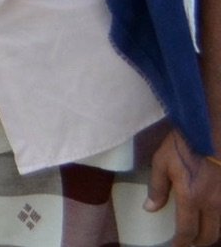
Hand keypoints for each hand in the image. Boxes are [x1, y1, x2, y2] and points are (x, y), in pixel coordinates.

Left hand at [147, 128, 220, 246]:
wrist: (211, 129)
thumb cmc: (184, 144)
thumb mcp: (162, 162)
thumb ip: (157, 188)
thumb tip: (150, 208)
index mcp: (191, 197)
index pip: (188, 230)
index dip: (181, 242)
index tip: (176, 246)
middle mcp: (213, 202)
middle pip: (209, 234)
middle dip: (198, 242)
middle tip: (188, 241)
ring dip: (211, 232)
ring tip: (200, 231)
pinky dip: (219, 218)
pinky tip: (211, 214)